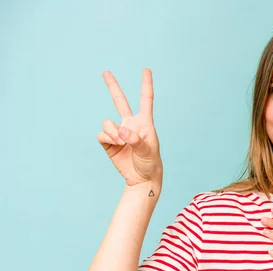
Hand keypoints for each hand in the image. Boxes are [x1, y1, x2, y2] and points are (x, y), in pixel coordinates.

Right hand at [97, 69, 162, 186]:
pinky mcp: (109, 143)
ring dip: (111, 131)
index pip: (146, 99)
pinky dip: (107, 139)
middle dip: (112, 86)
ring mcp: (119, 133)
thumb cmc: (150, 162)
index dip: (146, 84)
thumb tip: (121, 131)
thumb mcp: (148, 151)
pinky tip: (115, 145)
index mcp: (144, 122)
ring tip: (120, 142)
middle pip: (120, 101)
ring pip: (107, 123)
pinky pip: (102, 135)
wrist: (142, 178)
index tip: (147, 70)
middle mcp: (130, 124)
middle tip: (105, 71)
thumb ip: (136, 139)